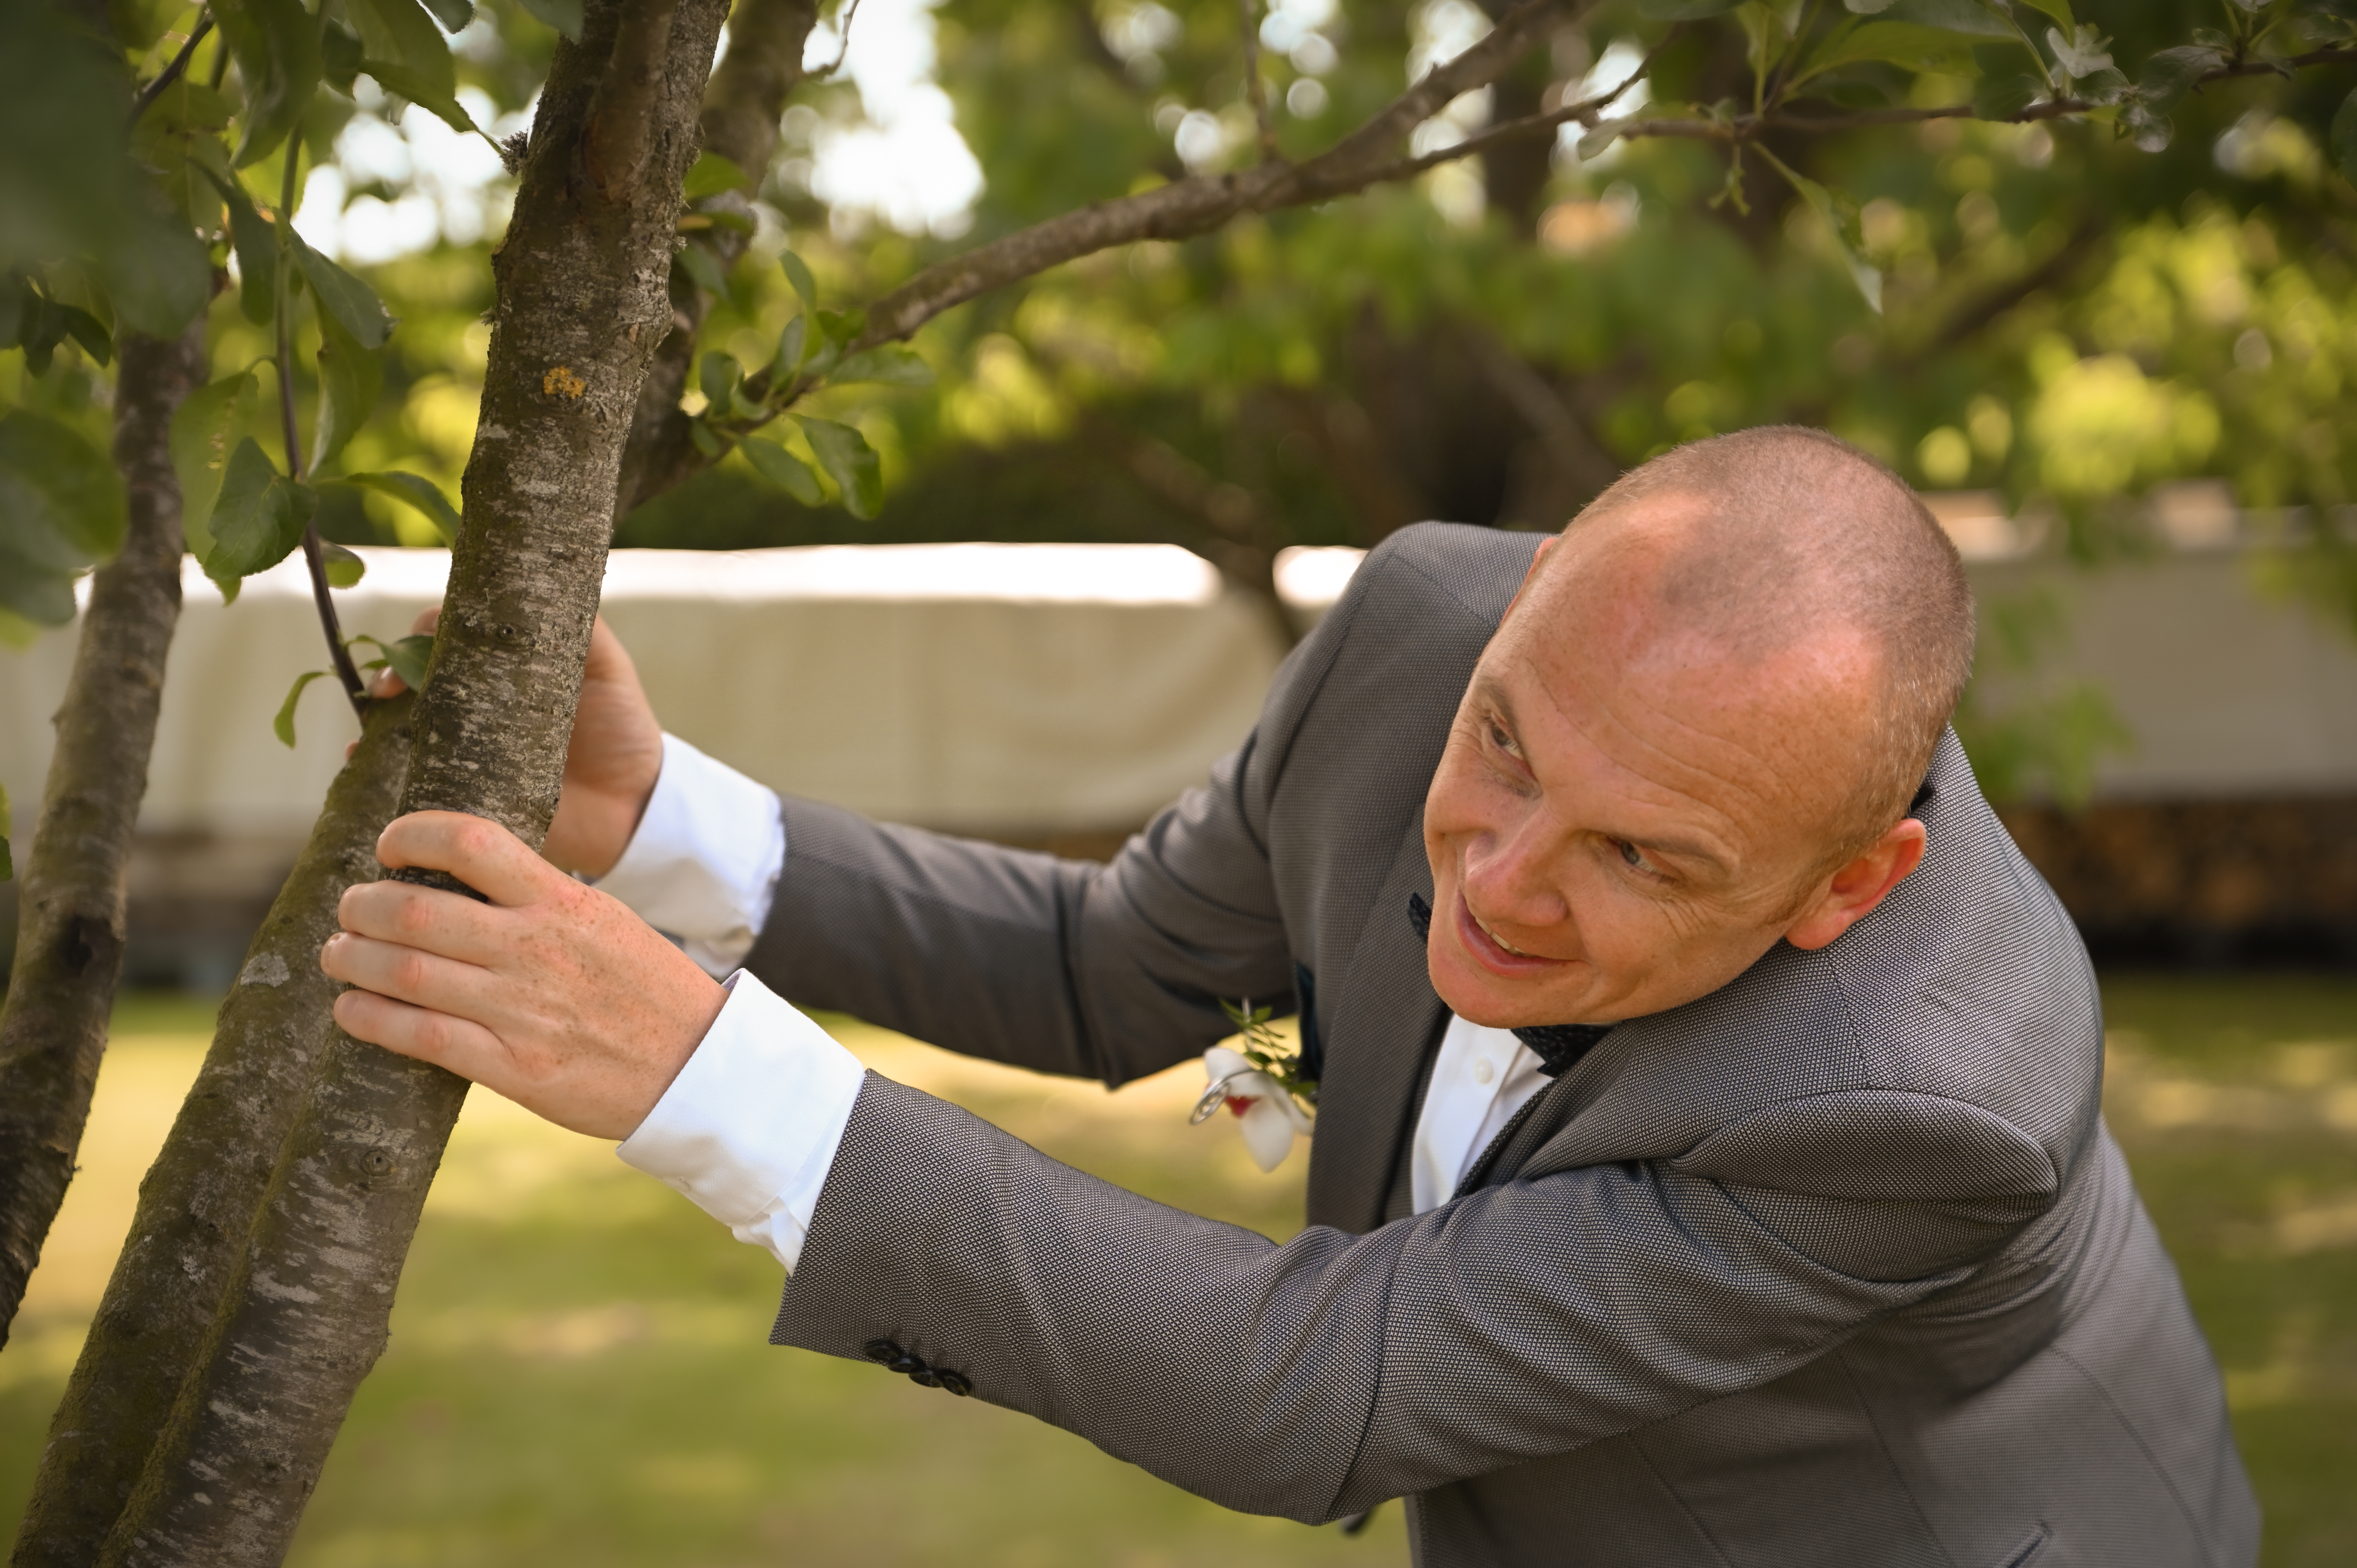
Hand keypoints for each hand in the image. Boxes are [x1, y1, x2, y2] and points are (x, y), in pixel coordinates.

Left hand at [322, 811, 727, 1139]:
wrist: (697, 1068)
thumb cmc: (646, 988)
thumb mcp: (603, 921)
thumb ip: (540, 899)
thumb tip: (460, 881)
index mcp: (564, 902)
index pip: (471, 843)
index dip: (413, 834)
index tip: (389, 845)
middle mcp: (538, 949)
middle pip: (416, 910)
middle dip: (362, 905)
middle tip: (349, 909)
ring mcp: (524, 1011)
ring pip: (404, 973)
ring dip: (352, 959)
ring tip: (338, 954)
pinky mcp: (517, 1070)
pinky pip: (421, 1037)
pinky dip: (370, 1019)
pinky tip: (351, 1010)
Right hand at [367, 609, 662, 877]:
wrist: (635, 808)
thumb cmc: (623, 731)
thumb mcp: (608, 670)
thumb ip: (586, 629)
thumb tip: (557, 582)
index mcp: (510, 669)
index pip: (456, 633)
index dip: (431, 627)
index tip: (423, 631)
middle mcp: (482, 702)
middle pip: (420, 673)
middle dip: (394, 669)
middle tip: (389, 683)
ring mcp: (469, 745)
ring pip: (405, 719)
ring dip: (376, 713)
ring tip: (373, 714)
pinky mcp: (465, 790)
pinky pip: (409, 773)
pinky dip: (377, 763)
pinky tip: (360, 758)